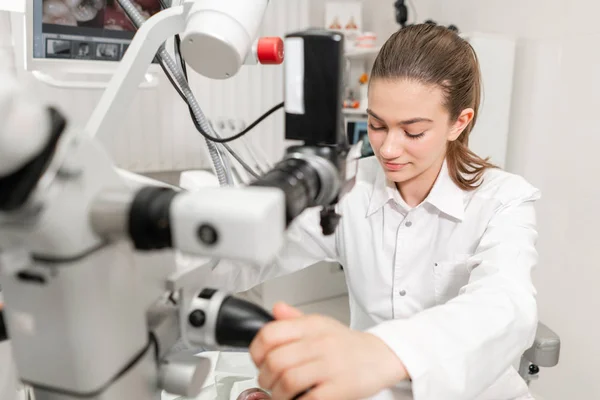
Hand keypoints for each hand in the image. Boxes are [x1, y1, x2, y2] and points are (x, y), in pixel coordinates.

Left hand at [249, 303, 407, 399]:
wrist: (384, 356)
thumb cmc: (349, 345)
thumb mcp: (323, 324)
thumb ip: (296, 319)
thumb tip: (275, 310)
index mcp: (311, 326)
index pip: (270, 334)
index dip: (255, 351)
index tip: (258, 361)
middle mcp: (320, 343)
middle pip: (275, 361)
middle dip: (265, 378)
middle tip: (269, 383)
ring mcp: (331, 366)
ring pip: (287, 382)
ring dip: (277, 395)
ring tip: (281, 395)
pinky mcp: (341, 388)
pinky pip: (308, 399)